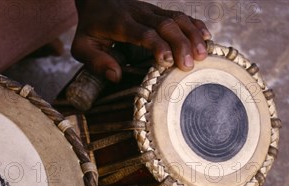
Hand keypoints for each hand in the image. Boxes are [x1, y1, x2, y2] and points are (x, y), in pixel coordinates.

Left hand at [72, 0, 211, 81]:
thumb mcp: (81, 47)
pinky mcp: (159, 11)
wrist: (96, 0)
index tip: (167, 62)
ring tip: (203, 55)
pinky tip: (207, 37)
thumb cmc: (89, 28)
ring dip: (192, 35)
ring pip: (176, 18)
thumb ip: (95, 61)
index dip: (157, 45)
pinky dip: (195, 25)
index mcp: (119, 24)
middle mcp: (139, 14)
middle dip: (180, 44)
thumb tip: (115, 76)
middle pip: (165, 25)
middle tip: (189, 65)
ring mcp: (151, 10)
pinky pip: (180, 15)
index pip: (143, 33)